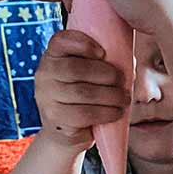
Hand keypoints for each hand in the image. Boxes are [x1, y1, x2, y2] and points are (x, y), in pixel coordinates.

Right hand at [34, 30, 131, 150]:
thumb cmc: (86, 98)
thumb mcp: (93, 75)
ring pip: (83, 92)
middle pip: (76, 68)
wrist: (67, 132)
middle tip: (122, 82)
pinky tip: (117, 112)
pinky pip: (84, 113)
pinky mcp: (54, 117)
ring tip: (124, 99)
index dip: (83, 44)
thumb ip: (107, 62)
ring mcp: (46, 96)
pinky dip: (106, 112)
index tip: (103, 52)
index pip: (61, 40)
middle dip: (107, 74)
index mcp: (53, 56)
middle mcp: (44, 73)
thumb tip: (128, 61)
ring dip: (111, 95)